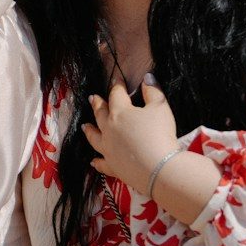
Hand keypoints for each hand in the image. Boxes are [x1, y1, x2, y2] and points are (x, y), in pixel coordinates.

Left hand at [82, 78, 180, 192]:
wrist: (158, 168)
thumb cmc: (159, 135)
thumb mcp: (160, 108)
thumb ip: (153, 92)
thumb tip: (147, 78)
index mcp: (120, 113)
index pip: (116, 95)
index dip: (117, 87)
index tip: (117, 81)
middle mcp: (109, 129)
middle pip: (100, 114)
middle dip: (97, 104)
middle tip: (93, 98)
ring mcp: (108, 148)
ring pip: (94, 137)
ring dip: (89, 130)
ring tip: (85, 126)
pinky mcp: (112, 166)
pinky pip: (101, 163)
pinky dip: (97, 162)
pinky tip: (93, 161)